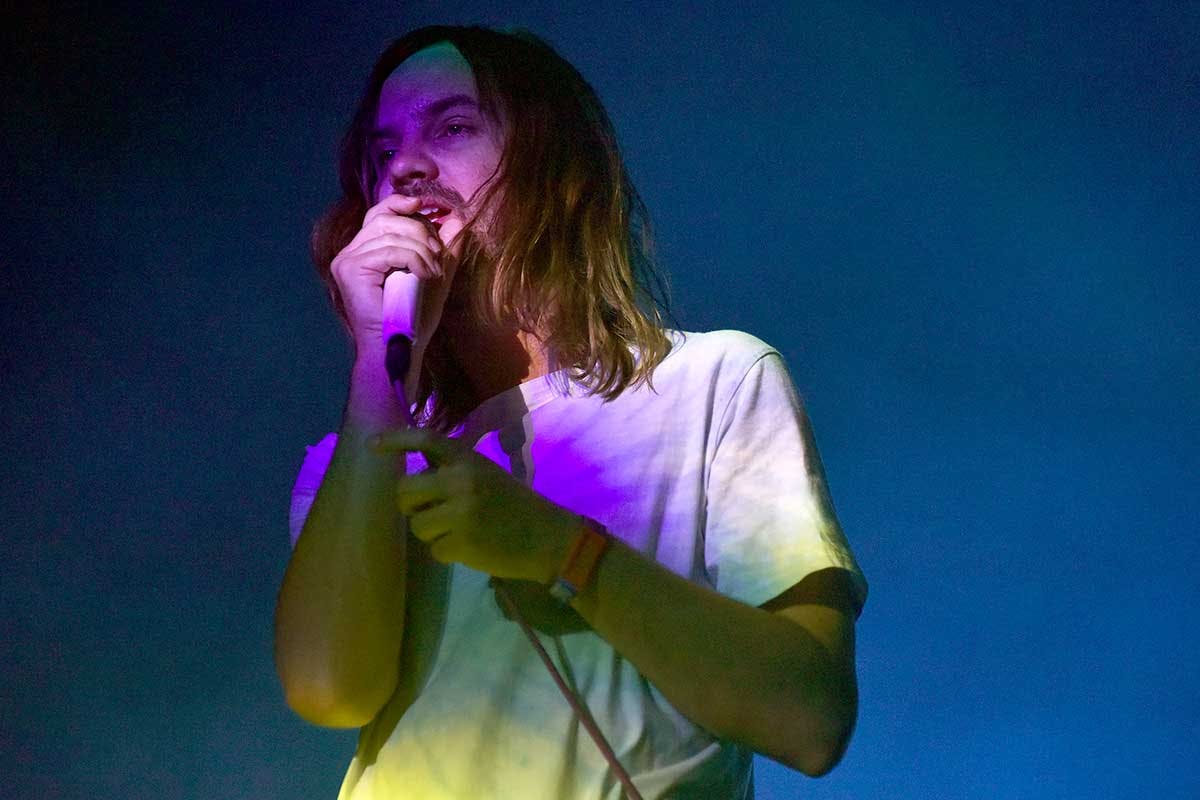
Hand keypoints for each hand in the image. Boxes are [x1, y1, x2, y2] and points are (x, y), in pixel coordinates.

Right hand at [330, 194, 459, 351]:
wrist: (400, 348)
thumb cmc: (413, 318)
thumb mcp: (435, 275)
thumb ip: (445, 248)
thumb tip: (458, 217)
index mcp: (365, 251)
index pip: (380, 213)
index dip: (402, 204)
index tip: (428, 206)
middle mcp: (351, 252)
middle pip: (386, 218)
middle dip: (420, 230)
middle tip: (438, 254)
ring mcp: (346, 260)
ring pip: (390, 233)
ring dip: (421, 249)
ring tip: (434, 271)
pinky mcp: (350, 270)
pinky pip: (388, 250)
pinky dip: (413, 259)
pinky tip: (425, 275)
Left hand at [369, 428, 578, 582]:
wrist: (546, 536)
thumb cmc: (514, 504)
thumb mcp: (486, 474)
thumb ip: (453, 472)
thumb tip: (414, 483)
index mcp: (466, 459)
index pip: (424, 440)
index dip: (395, 440)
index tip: (371, 445)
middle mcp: (460, 480)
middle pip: (405, 492)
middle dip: (410, 506)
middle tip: (426, 512)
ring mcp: (459, 512)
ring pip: (416, 525)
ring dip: (431, 532)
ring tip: (458, 531)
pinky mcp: (461, 542)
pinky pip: (433, 549)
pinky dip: (447, 552)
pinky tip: (470, 547)